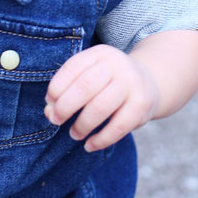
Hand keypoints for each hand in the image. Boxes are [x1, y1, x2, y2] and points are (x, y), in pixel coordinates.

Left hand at [45, 44, 160, 152]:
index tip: (49, 103)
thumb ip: (67, 89)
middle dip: (65, 108)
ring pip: (100, 108)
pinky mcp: (142, 106)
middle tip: (56, 121)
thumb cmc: (108, 81)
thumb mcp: (90, 74)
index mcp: (100, 53)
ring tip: (74, 133)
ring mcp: (132, 84)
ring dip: (81, 125)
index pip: (72, 68)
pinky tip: (90, 145)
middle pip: (85, 87)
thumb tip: (49, 111)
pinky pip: (118, 127)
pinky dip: (100, 140)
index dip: (56, 88)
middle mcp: (117, 64)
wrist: (148, 81)